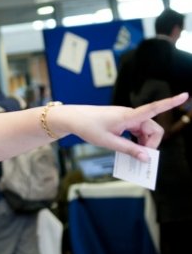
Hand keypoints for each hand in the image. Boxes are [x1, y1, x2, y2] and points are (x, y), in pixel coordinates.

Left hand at [55, 92, 188, 161]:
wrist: (73, 118)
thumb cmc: (88, 127)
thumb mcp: (108, 142)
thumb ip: (128, 150)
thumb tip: (147, 158)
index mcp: (128, 116)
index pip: (154, 108)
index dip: (171, 102)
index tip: (186, 94)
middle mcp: (131, 114)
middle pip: (154, 129)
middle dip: (151, 144)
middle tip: (141, 158)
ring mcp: (127, 117)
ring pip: (146, 132)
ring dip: (144, 144)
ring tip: (133, 156)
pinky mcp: (123, 121)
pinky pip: (137, 132)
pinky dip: (137, 141)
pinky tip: (129, 150)